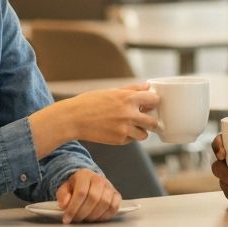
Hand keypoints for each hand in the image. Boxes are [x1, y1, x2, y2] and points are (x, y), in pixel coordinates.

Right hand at [31, 83, 159, 155]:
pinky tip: (117, 130)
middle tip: (144, 119)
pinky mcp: (118, 140)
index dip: (153, 102)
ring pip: (144, 134)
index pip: (154, 100)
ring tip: (130, 126)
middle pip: (153, 121)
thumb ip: (132, 89)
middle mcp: (129, 114)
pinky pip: (131, 140)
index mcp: (128, 98)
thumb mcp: (111, 91)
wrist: (73, 118)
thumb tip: (148, 86)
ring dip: (140, 131)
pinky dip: (127, 136)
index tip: (150, 104)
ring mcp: (124, 128)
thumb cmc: (91, 102)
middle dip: (150, 120)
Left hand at [56, 169, 121, 223]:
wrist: (87, 182)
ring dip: (94, 215)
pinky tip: (96, 218)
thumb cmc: (75, 187)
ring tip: (85, 219)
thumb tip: (65, 204)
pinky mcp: (116, 195)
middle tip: (76, 219)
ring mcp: (109, 186)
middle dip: (83, 213)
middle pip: (94, 198)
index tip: (67, 219)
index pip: (81, 192)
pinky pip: (114, 206)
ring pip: (105, 203)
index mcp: (84, 175)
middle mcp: (99, 179)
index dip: (73, 208)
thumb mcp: (64, 189)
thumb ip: (63, 196)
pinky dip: (105, 215)